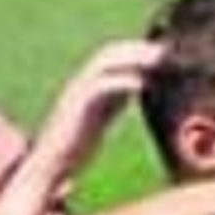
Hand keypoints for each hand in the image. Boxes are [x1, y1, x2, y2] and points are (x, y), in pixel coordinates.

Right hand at [29, 38, 166, 189]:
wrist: (48, 166)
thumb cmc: (74, 146)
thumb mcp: (100, 118)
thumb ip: (115, 102)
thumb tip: (136, 88)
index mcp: (88, 85)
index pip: (113, 56)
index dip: (137, 51)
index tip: (164, 52)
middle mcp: (81, 83)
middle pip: (110, 53)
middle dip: (138, 48)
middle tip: (165, 50)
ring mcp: (77, 92)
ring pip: (104, 63)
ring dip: (132, 58)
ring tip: (156, 60)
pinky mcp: (76, 107)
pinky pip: (100, 87)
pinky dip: (121, 82)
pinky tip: (141, 84)